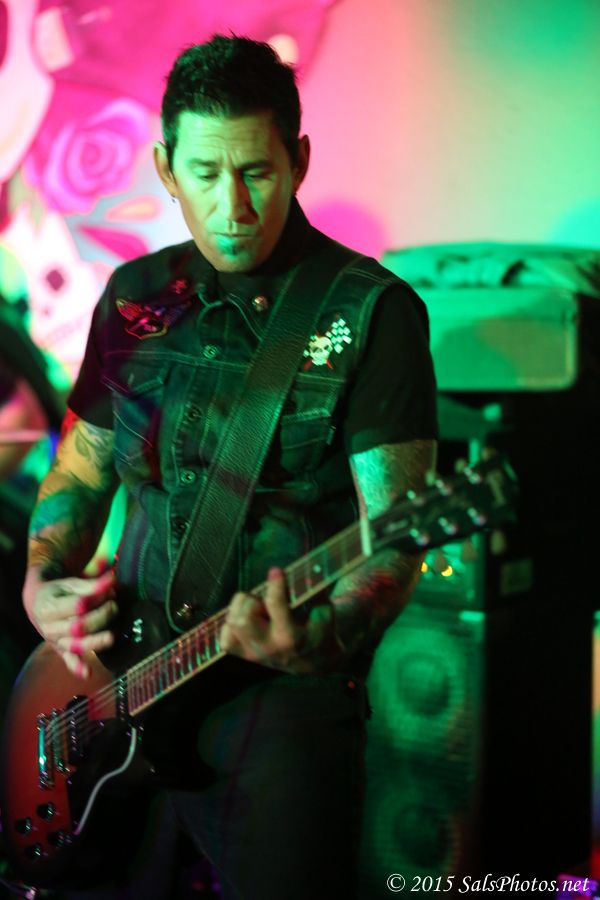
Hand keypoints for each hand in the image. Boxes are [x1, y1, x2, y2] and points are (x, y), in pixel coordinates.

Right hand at [24, 568, 117, 677]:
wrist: (38, 604)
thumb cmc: (58, 592)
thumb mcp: (70, 584)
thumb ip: (91, 584)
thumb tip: (113, 580)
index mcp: (49, 608)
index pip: (78, 606)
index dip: (98, 599)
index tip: (110, 591)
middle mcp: (49, 628)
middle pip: (79, 627)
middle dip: (102, 616)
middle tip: (114, 606)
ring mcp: (55, 642)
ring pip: (77, 645)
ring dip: (97, 641)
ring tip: (112, 635)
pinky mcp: (61, 651)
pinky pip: (69, 661)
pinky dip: (77, 668)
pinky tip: (87, 673)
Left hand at [219, 567, 343, 674]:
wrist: (314, 664)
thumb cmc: (319, 634)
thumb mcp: (324, 615)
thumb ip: (316, 594)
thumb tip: (309, 570)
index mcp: (290, 637)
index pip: (275, 605)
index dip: (275, 584)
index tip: (276, 571)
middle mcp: (267, 648)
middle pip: (244, 618)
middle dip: (253, 602)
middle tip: (264, 602)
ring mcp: (251, 655)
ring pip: (232, 624)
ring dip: (241, 610)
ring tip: (257, 610)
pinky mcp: (242, 656)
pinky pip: (225, 637)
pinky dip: (232, 624)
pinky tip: (247, 621)